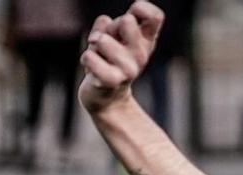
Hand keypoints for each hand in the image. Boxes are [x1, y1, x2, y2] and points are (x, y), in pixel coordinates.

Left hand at [79, 1, 163, 115]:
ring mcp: (129, 69)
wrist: (105, 98)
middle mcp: (141, 55)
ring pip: (103, 39)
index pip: (156, 16)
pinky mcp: (112, 81)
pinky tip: (91, 67)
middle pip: (127, 21)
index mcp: (146, 41)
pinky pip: (90, 57)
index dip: (140, 8)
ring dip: (93, 46)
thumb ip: (108, 25)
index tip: (130, 16)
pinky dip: (86, 58)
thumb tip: (105, 22)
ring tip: (98, 57)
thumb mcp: (111, 38)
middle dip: (109, 27)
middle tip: (106, 42)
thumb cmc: (108, 61)